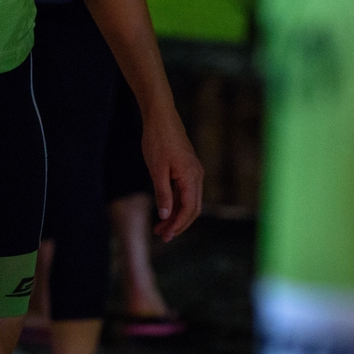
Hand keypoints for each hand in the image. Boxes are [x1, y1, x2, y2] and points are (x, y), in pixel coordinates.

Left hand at [141, 105, 203, 241]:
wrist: (161, 117)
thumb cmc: (158, 140)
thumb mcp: (157, 170)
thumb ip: (163, 194)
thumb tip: (165, 216)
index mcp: (192, 177)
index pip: (189, 209)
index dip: (178, 225)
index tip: (165, 236)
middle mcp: (197, 176)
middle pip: (192, 208)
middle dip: (178, 224)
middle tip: (161, 236)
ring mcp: (194, 172)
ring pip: (189, 201)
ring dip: (176, 215)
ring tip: (159, 226)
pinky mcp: (188, 168)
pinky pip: (185, 191)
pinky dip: (176, 203)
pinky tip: (164, 210)